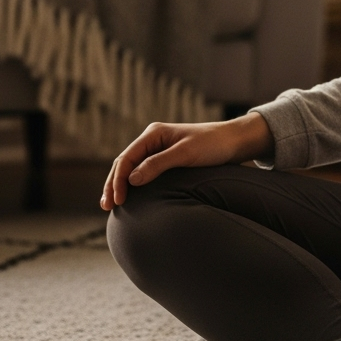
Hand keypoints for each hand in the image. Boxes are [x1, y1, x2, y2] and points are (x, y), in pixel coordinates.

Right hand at [100, 112, 272, 210]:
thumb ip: (159, 164)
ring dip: (120, 185)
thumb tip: (132, 180)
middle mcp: (153, 140)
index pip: (127, 157)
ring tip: (111, 205)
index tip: (117, 200)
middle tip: (107, 207)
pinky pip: (143, 172)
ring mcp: (158, 149)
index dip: (118, 179)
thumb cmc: (212, 145)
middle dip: (113, 184)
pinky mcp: (166, 159)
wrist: (233, 142)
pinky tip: (129, 197)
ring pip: (131, 168)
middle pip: (124, 163)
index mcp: (154, 133)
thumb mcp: (186, 153)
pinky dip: (132, 184)